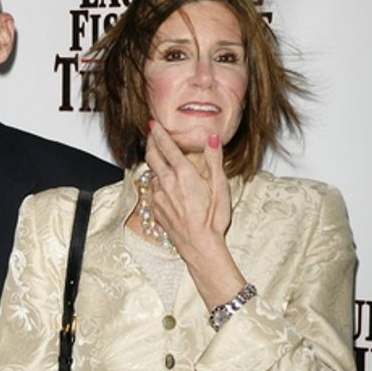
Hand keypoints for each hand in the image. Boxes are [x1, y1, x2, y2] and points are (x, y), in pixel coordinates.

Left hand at [144, 121, 245, 309]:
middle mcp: (166, 183)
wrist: (200, 246)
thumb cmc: (212, 219)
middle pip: (152, 157)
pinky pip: (153, 192)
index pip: (166, 147)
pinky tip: (166, 188)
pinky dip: (158, 185)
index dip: (159, 133)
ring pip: (153, 175)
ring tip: (163, 163)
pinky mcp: (156, 210)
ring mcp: (158, 197)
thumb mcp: (220, 187)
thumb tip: (212, 139)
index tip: (153, 124)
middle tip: (151, 135)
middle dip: (151, 143)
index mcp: (183, 174)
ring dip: (156, 166)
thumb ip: (215, 160)